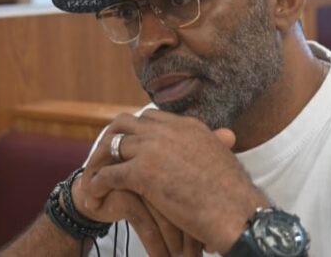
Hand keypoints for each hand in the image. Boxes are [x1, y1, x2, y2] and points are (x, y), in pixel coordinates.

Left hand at [82, 110, 269, 253]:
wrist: (237, 212)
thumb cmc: (235, 194)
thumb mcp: (223, 156)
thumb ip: (216, 143)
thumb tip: (223, 138)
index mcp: (188, 125)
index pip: (149, 117)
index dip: (133, 132)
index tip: (125, 149)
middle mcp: (169, 131)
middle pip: (124, 123)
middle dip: (109, 140)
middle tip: (103, 161)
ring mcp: (154, 149)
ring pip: (111, 145)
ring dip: (98, 163)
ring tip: (93, 180)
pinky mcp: (143, 172)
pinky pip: (109, 174)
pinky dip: (97, 185)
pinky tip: (95, 198)